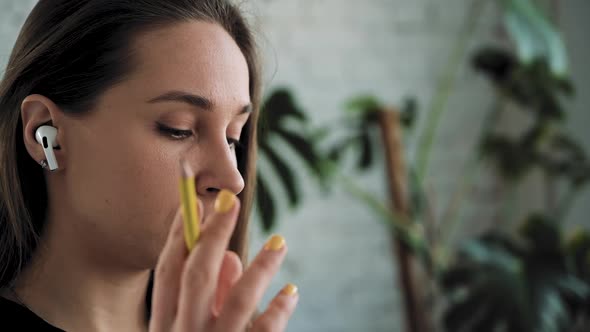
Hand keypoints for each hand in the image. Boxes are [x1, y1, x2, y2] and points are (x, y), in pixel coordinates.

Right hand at [149, 190, 298, 330]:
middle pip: (198, 277)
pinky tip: (290, 291)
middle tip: (231, 201)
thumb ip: (209, 295)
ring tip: (279, 242)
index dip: (180, 235)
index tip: (197, 203)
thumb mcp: (190, 329)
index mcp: (163, 325)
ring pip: (239, 301)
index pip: (168, 272)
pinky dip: (278, 310)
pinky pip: (264, 331)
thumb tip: (230, 255)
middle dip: (214, 235)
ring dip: (260, 267)